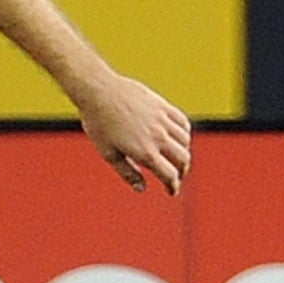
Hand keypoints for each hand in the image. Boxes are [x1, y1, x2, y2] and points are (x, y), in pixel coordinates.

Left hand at [78, 72, 192, 194]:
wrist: (98, 91)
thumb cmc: (98, 123)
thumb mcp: (108, 153)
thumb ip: (127, 172)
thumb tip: (142, 188)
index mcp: (145, 152)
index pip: (169, 175)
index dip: (173, 187)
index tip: (171, 191)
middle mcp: (158, 137)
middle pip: (183, 159)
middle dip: (181, 172)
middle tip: (175, 176)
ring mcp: (163, 120)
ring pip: (185, 141)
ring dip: (183, 153)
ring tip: (175, 157)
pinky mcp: (163, 106)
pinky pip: (183, 123)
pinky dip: (184, 133)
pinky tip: (177, 137)